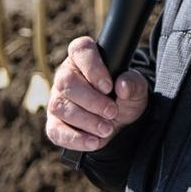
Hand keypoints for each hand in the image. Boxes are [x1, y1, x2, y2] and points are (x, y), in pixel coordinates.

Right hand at [45, 35, 149, 152]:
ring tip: (107, 128)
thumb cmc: (123, 98)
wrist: (120, 124)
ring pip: (60, 106)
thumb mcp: (136, 89)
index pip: (80, 50)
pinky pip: (56, 131)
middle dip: (92, 100)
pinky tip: (93, 141)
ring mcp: (57, 99)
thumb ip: (133, 83)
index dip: (93, 67)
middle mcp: (65, 75)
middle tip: (112, 112)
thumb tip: (122, 84)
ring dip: (86, 120)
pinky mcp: (54, 123)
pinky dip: (76, 138)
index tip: (108, 86)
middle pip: (66, 82)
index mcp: (84, 58)